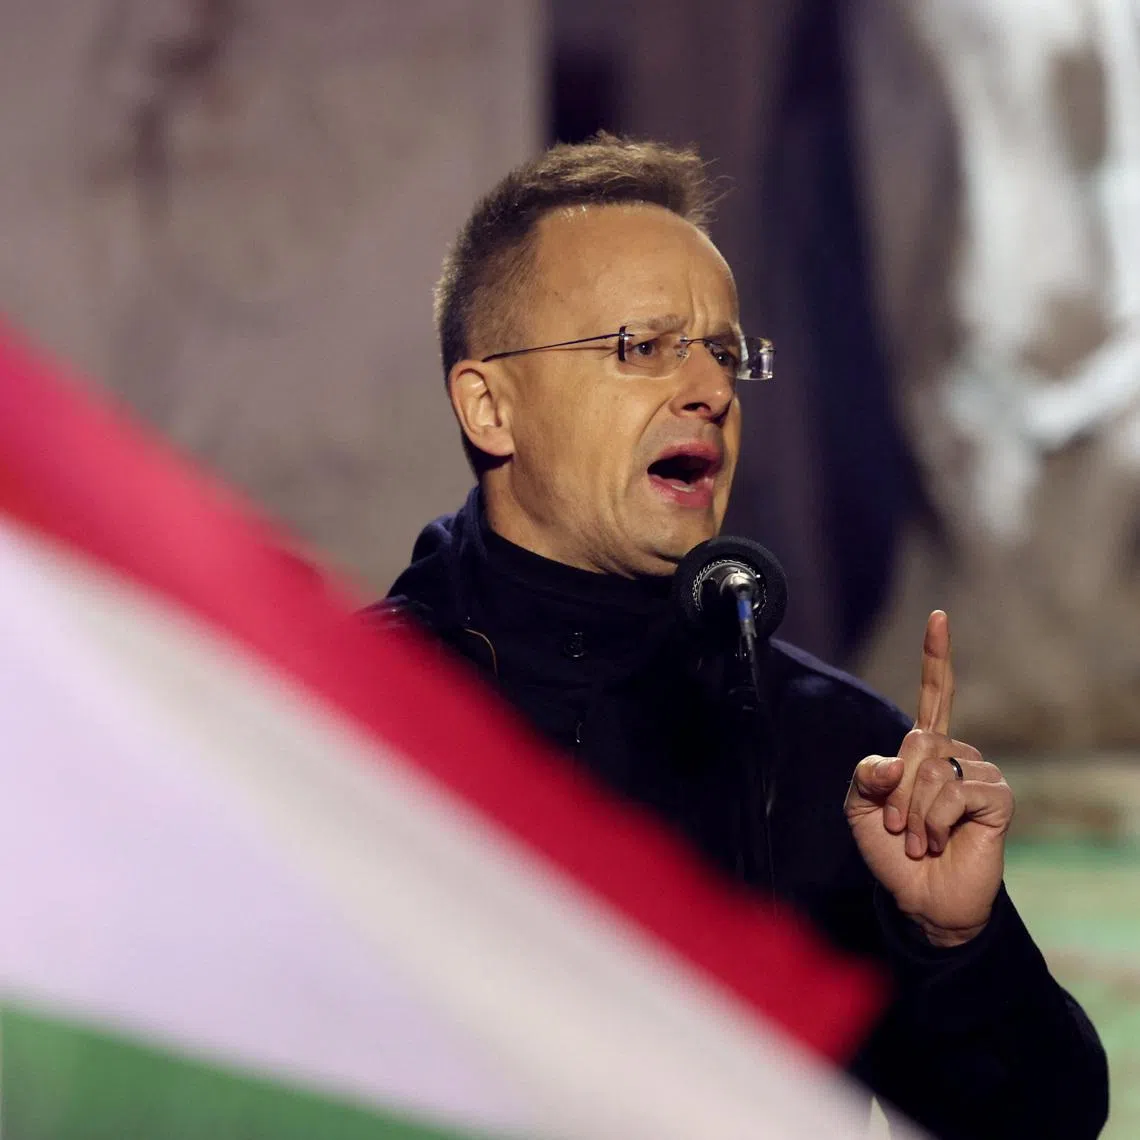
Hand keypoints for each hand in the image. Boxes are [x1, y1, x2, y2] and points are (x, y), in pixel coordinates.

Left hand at [844, 611, 1013, 946]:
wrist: (919, 898)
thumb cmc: (891, 851)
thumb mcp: (859, 808)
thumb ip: (865, 775)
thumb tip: (897, 761)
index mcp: (924, 749)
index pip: (934, 695)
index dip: (936, 657)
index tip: (938, 617)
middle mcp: (956, 754)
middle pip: (915, 744)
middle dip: (895, 793)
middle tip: (898, 828)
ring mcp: (981, 773)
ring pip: (932, 770)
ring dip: (913, 813)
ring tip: (921, 840)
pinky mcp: (998, 798)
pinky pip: (955, 791)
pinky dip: (936, 821)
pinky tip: (941, 841)